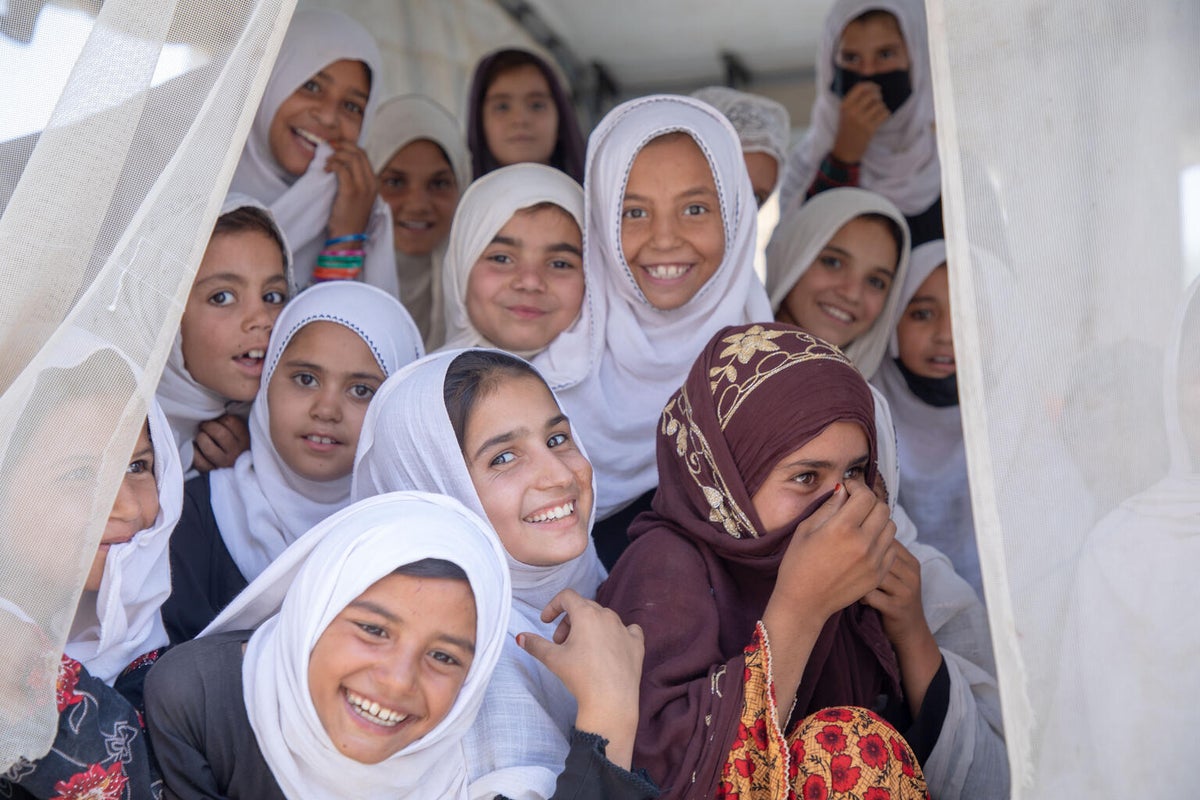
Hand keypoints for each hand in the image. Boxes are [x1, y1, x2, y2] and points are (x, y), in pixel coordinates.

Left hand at [192, 413, 249, 471]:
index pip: (230, 422)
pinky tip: (195, 448)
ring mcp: (224, 463)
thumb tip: (217, 414)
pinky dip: (194, 453)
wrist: (241, 473)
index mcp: (245, 440)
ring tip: (201, 437)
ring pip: (208, 448)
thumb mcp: (244, 435)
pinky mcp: (212, 472)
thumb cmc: (238, 448)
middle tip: (205, 426)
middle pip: (219, 433)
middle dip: (208, 426)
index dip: (221, 418)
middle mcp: (236, 452)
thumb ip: (235, 424)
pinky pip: (199, 461)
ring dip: (201, 438)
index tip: (219, 421)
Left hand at [324, 140, 376, 239]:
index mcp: (374, 183)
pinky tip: (325, 169)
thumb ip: (355, 182)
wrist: (348, 237)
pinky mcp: (351, 192)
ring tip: (326, 161)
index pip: (364, 156)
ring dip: (336, 155)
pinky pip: (342, 169)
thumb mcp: (358, 198)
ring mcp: (363, 187)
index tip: (335, 146)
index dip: (349, 147)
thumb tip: (341, 164)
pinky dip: (332, 164)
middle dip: (342, 145)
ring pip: (351, 158)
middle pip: (359, 153)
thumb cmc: (349, 219)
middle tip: (328, 146)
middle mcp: (372, 183)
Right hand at [518, 589, 642, 768]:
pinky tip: (611, 647)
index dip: (553, 606)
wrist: (610, 700)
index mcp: (586, 614)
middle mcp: (607, 616)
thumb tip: (520, 637)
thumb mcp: (553, 659)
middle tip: (560, 643)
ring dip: (589, 628)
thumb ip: (535, 644)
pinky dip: (617, 634)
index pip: (567, 596)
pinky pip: (628, 630)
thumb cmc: (580, 676)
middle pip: (584, 608)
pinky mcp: (637, 643)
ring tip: (581, 650)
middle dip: (568, 622)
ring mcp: (624, 628)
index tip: (546, 622)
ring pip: (604, 618)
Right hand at [773, 479, 898, 621]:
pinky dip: (882, 540)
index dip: (857, 487)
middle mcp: (863, 543)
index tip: (848, 489)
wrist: (804, 603)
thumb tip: (843, 490)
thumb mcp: (805, 530)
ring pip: (890, 527)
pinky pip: (891, 548)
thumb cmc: (798, 564)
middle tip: (855, 505)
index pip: (865, 496)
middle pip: (882, 508)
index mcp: (842, 528)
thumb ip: (828, 507)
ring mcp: (874, 560)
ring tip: (862, 525)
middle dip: (869, 502)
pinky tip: (866, 543)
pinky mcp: (878, 574)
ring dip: (878, 520)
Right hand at [831, 81, 891, 163]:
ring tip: (877, 113)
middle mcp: (852, 111)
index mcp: (845, 105)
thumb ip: (855, 100)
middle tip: (878, 102)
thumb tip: (873, 87)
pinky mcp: (870, 128)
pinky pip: (884, 114)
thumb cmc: (847, 128)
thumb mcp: (845, 113)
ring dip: (881, 108)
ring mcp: (861, 120)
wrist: (845, 149)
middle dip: (878, 97)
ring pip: (879, 105)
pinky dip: (885, 115)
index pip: (860, 87)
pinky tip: (880, 119)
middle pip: (872, 95)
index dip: (871, 85)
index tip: (876, 89)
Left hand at [862, 541, 940, 714]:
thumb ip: (882, 557)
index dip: (863, 543)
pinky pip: (870, 595)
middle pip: (878, 555)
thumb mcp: (895, 576)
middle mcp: (910, 574)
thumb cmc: (894, 599)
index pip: (885, 540)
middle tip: (841, 565)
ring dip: (856, 577)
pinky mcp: (897, 608)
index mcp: (910, 562)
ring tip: (848, 583)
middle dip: (856, 559)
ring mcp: (906, 591)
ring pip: (873, 573)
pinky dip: (858, 595)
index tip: (848, 550)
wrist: (911, 632)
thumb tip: (855, 535)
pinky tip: (856, 598)